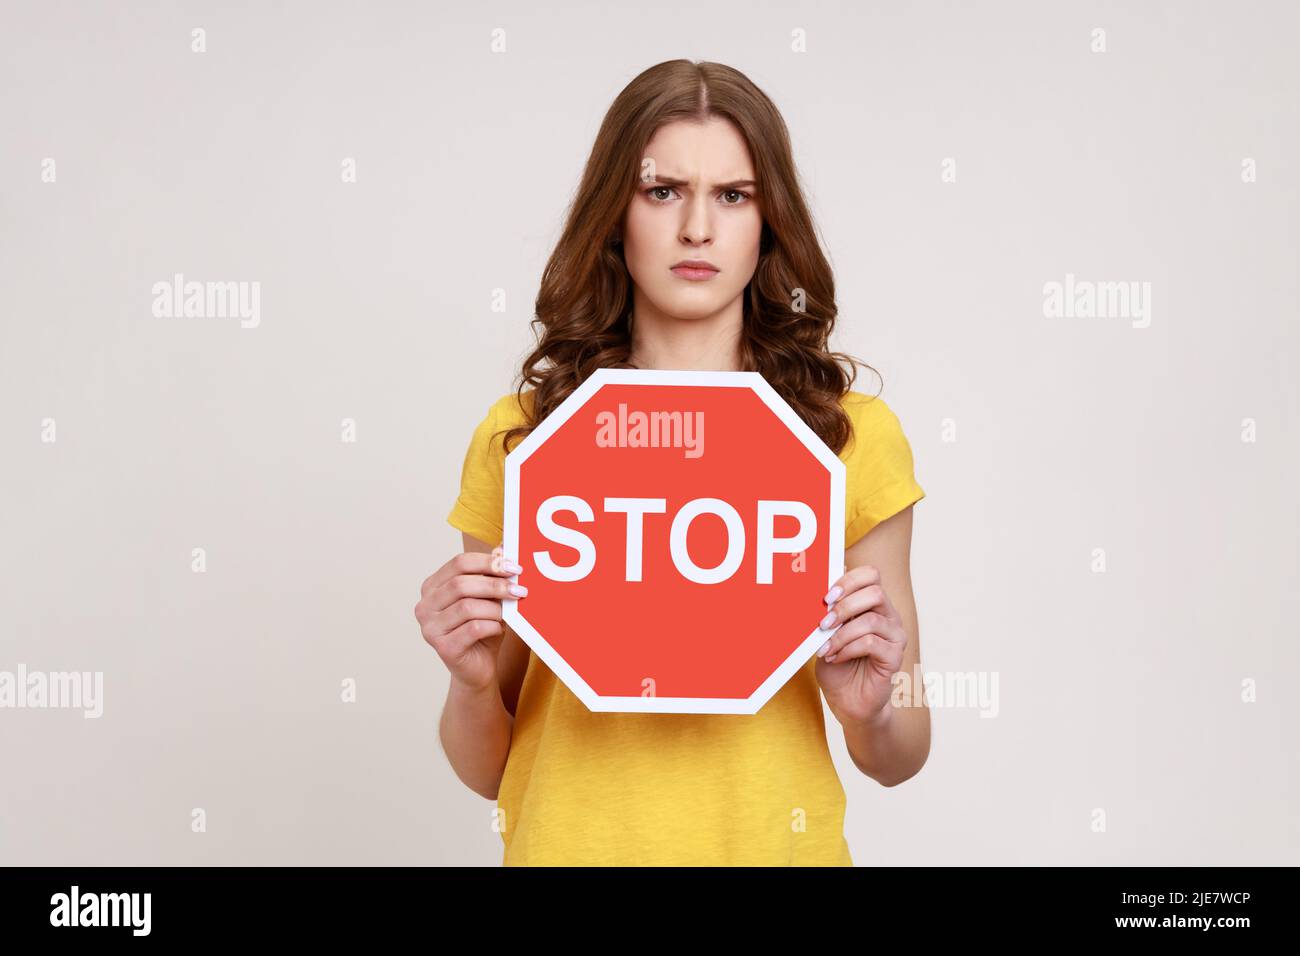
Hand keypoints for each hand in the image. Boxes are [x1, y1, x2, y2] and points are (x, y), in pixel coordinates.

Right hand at [414, 544, 526, 692]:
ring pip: (467, 607)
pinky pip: (473, 629)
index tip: (515, 567)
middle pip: (461, 584)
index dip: (489, 562)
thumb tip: (504, 546)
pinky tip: (499, 629)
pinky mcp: (443, 648)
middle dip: (495, 584)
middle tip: (520, 589)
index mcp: (432, 587)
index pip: (459, 563)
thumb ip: (491, 573)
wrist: (478, 669)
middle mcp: (425, 606)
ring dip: (495, 608)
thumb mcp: (488, 598)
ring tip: (509, 613)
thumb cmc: (482, 629)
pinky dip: (492, 626)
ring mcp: (430, 628)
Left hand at [812, 564, 905, 724]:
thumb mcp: (826, 633)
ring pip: (871, 619)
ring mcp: (895, 636)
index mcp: (873, 604)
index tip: (826, 596)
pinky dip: (847, 649)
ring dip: (841, 633)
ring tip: (825, 647)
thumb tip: (817, 587)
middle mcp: (888, 616)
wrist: (847, 701)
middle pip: (875, 592)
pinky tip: (835, 658)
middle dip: (844, 605)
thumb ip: (828, 611)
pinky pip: (871, 643)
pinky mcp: (894, 657)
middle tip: (823, 622)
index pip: (871, 575)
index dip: (849, 579)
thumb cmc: (837, 664)